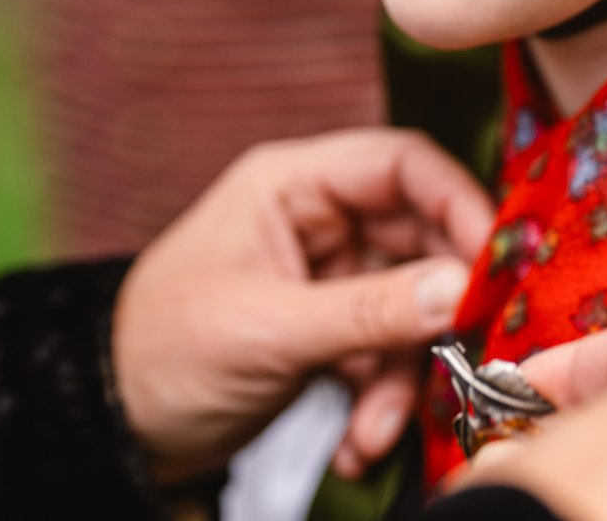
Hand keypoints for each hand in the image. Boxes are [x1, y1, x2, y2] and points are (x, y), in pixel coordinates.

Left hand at [112, 128, 491, 484]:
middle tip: (465, 356)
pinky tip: (356, 443)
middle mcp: (318, 219)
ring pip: (407, 305)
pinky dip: (379, 398)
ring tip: (374, 431)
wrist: (111, 424)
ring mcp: (326, 275)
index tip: (495, 260)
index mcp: (294, 184)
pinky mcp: (328, 329)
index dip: (456, 201)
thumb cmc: (167, 351)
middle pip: (416, 239)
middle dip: (436, 307)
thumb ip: (369, 310)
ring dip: (402, 373)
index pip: (400, 164)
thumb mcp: (270, 330)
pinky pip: (383, 350)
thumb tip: (462, 289)